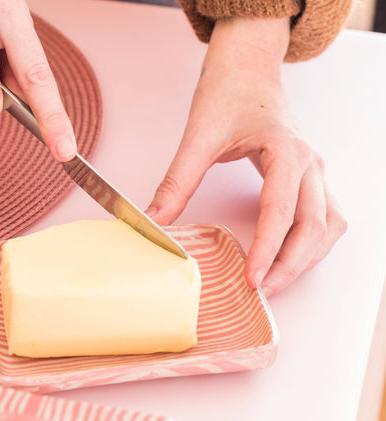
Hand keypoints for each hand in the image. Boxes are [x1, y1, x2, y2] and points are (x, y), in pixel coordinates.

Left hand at [146, 16, 346, 295]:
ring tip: (275, 282)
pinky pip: (325, 218)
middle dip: (290, 264)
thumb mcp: (198, 136)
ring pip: (327, 226)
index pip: (281, 211)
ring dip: (307, 258)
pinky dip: (313, 244)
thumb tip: (156, 220)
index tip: (251, 280)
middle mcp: (309, 163)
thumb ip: (177, 181)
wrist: (248, 67)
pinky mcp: (309, 177)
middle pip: (314, 226)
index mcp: (286, 151)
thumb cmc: (229, 92)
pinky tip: (291, 257)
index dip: (266, 249)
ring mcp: (314, 171)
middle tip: (261, 291)